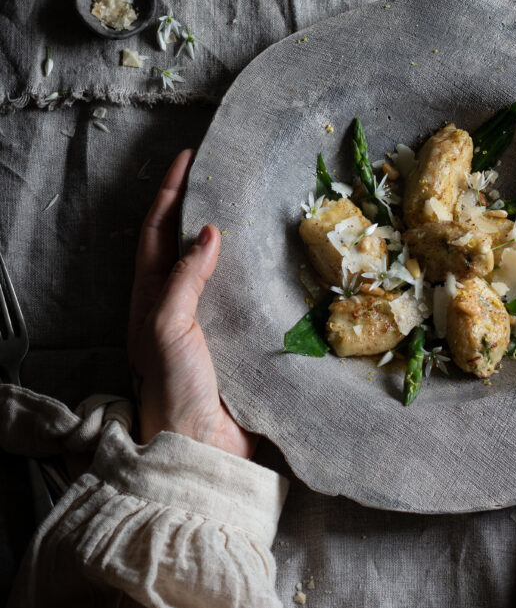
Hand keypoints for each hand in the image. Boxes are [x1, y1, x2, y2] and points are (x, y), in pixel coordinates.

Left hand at [128, 149, 255, 458]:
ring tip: (250, 206)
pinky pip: (240, 295)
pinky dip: (252, 271)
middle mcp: (174, 306)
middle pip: (184, 243)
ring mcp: (205, 323)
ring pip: (214, 267)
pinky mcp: (234, 341)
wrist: (201, 450)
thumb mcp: (167, 327)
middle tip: (222, 174)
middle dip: (198, 206)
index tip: (187, 157)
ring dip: (228, 236)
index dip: (169, 192)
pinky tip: (272, 260)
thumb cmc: (173, 387)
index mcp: (150, 298)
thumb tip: (208, 231)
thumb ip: (184, 279)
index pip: (157, 232)